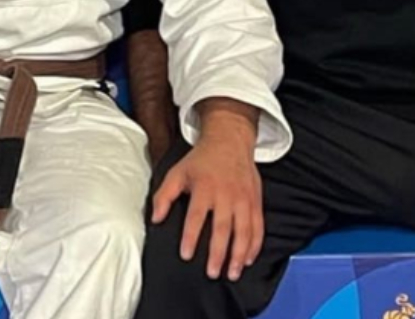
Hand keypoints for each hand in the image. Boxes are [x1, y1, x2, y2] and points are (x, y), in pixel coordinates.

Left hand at [151, 99, 261, 280]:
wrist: (229, 141)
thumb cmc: (201, 160)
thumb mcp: (177, 172)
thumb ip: (164, 195)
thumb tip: (155, 218)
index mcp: (204, 187)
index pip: (196, 216)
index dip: (190, 236)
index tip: (186, 255)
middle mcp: (225, 194)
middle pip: (222, 228)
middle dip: (217, 252)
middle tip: (211, 272)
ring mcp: (243, 199)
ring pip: (244, 231)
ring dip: (238, 254)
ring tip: (231, 273)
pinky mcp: (255, 201)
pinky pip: (258, 227)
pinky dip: (254, 245)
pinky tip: (247, 259)